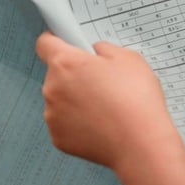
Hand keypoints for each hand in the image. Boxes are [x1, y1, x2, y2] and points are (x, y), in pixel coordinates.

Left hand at [35, 33, 184, 181]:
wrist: (140, 143)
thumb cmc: (136, 99)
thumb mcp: (128, 58)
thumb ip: (105, 49)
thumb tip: (96, 53)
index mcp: (66, 63)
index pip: (44, 43)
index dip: (56, 41)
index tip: (66, 44)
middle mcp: (52, 88)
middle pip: (56, 73)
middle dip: (75, 74)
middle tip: (102, 81)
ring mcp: (53, 115)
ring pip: (60, 99)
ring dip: (75, 99)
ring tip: (105, 106)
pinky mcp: (58, 138)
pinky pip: (64, 122)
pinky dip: (78, 122)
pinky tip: (101, 123)